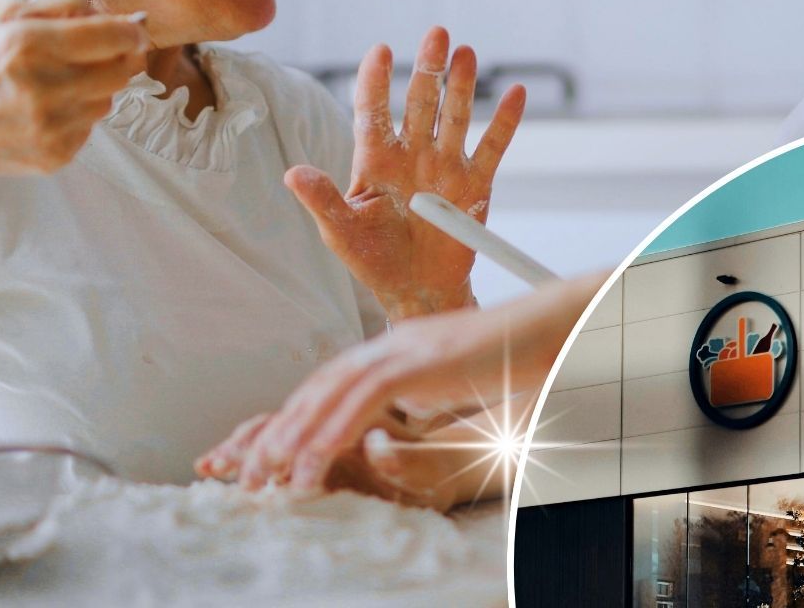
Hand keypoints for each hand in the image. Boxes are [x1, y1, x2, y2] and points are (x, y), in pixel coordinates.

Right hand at [0, 0, 147, 183]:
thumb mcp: (3, 23)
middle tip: (102, 54)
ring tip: (60, 84)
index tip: (133, 30)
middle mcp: (44, 87)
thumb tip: (118, 16)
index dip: (131, 32)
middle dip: (120, 58)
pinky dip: (79, 114)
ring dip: (97, 87)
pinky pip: (91, 126)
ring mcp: (52, 125)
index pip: (113, 37)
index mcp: (28, 45)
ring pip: (110, 98)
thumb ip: (62, 8)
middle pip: (122, 69)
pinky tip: (48, 110)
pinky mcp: (57, 153)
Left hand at [194, 272, 606, 495]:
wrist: (552, 327)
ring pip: (332, 392)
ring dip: (297, 436)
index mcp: (398, 347)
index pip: (334, 382)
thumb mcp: (456, 379)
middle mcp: (392, 343)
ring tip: (272, 477)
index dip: (299, 419)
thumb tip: (403, 419)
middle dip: (281, 431)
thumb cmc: (515, 356)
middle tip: (251, 473)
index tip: (274, 456)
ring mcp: (404, 347)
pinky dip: (334, 428)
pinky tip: (314, 457)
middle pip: (320, 385)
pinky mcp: (420, 359)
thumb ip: (424, 394)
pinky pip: (363, 397)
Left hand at [284, 26, 525, 319]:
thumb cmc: (372, 259)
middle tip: (436, 33)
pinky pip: (492, 148)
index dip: (375, 81)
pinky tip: (514, 93)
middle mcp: (412, 154)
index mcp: (375, 160)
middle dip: (428, 69)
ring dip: (460, 85)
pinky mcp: (475, 185)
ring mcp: (445, 166)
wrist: (416, 289)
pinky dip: (505, 122)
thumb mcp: (340, 232)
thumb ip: (322, 200)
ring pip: (454, 117)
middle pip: (420, 103)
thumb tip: (292, 173)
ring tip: (466, 53)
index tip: (380, 50)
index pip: (373, 112)